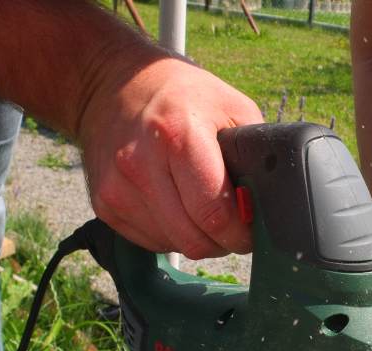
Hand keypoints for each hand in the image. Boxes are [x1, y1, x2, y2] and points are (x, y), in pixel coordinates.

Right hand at [79, 55, 262, 257]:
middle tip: (231, 225)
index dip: (241, 232)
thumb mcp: (231, 107)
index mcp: (178, 136)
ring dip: (196, 238)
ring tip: (202, 209)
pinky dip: (171, 233)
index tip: (250, 229)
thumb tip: (267, 203)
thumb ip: (254, 155)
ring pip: (174, 245)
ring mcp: (117, 188)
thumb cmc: (181, 95)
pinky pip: (151, 242)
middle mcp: (140, 164)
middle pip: (194, 240)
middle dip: (222, 241)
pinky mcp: (104, 204)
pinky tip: (175, 205)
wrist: (112, 84)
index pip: (215, 214)